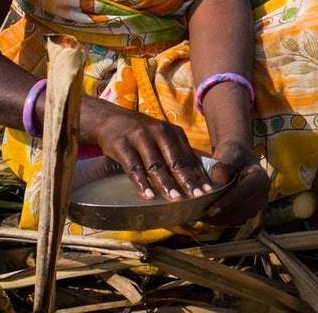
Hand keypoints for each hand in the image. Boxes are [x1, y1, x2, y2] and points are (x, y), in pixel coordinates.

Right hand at [90, 107, 210, 200]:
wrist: (109, 119)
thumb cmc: (140, 133)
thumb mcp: (161, 136)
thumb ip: (176, 152)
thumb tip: (196, 176)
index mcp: (172, 132)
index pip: (188, 156)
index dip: (198, 175)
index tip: (207, 191)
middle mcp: (158, 132)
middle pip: (175, 160)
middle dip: (187, 180)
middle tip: (197, 196)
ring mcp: (140, 137)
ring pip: (155, 165)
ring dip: (166, 183)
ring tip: (175, 199)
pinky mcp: (121, 145)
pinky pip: (133, 167)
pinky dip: (141, 182)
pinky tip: (148, 195)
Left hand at [204, 140, 269, 225]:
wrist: (238, 159)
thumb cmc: (232, 153)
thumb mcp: (229, 153)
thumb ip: (224, 165)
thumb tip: (218, 180)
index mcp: (261, 179)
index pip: (242, 193)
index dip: (225, 203)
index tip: (209, 211)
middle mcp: (262, 196)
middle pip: (238, 209)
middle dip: (217, 213)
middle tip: (196, 214)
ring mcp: (256, 207)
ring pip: (234, 218)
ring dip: (216, 219)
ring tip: (196, 215)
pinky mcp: (247, 214)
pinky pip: (232, 220)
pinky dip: (217, 219)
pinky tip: (203, 215)